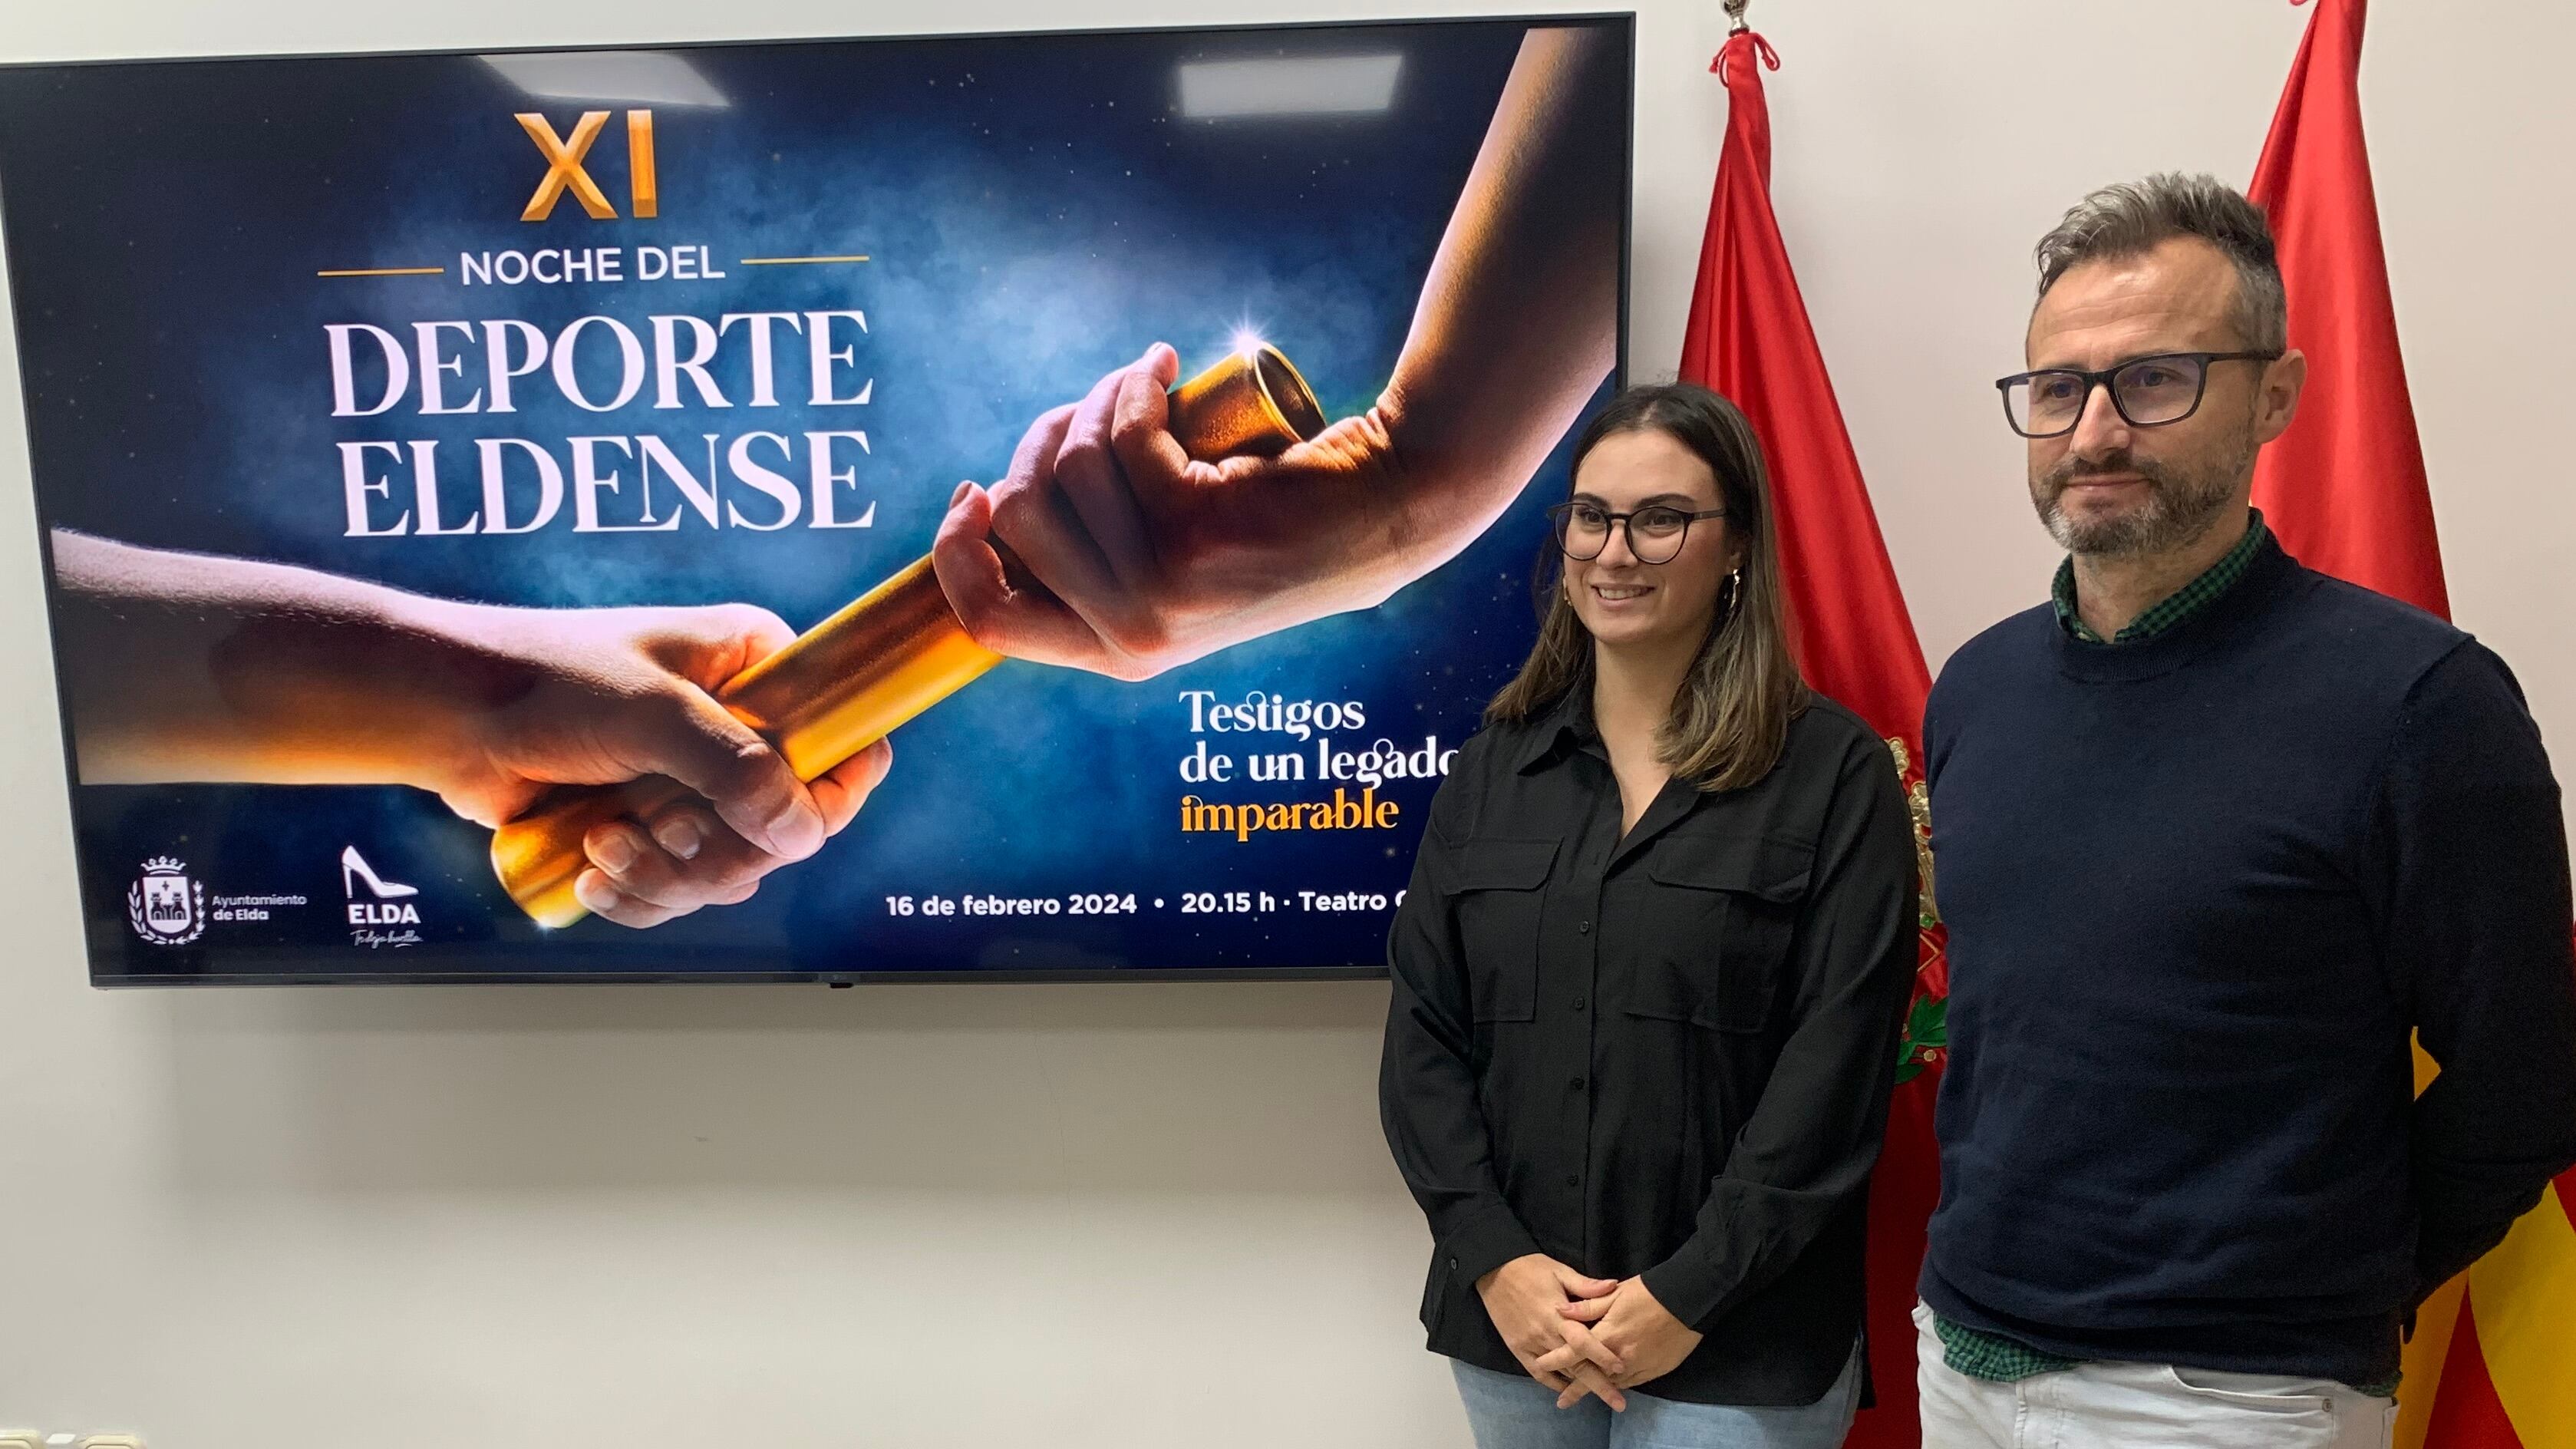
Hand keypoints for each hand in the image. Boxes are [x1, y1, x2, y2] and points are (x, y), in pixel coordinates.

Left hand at [423, 601, 895, 928]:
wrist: (446, 714)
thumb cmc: (542, 682)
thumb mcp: (651, 714)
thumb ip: (734, 768)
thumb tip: (802, 833)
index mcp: (755, 668)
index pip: (842, 736)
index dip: (828, 792)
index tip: (785, 825)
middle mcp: (738, 726)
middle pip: (790, 824)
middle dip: (719, 849)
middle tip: (661, 831)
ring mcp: (695, 780)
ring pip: (735, 867)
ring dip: (670, 875)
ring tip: (606, 845)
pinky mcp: (652, 825)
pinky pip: (682, 887)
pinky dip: (640, 894)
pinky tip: (593, 873)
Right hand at [932, 343, 1427, 680]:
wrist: (1387, 509)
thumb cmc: (1279, 529)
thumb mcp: (1176, 571)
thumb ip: (1100, 564)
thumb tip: (1002, 510)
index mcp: (1118, 655)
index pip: (988, 619)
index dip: (959, 548)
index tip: (974, 489)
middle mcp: (1134, 634)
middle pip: (1017, 522)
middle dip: (1037, 446)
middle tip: (1089, 408)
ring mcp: (1163, 587)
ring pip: (1067, 469)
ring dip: (1093, 401)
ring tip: (1141, 382)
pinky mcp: (1191, 526)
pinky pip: (1121, 435)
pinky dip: (1134, 386)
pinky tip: (1166, 369)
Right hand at [1475, 1254, 1627, 1408]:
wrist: (1494, 1270)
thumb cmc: (1530, 1268)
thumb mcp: (1560, 1271)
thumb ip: (1586, 1285)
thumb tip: (1614, 1286)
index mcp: (1557, 1315)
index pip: (1584, 1341)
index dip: (1603, 1356)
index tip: (1622, 1369)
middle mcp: (1544, 1334)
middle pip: (1575, 1365)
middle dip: (1599, 1385)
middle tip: (1619, 1403)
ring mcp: (1529, 1344)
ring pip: (1559, 1371)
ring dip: (1579, 1386)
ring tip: (1600, 1398)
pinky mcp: (1518, 1349)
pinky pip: (1538, 1373)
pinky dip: (1553, 1383)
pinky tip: (1567, 1388)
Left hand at [1541, 1276, 1702, 1404]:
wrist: (1687, 1301)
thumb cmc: (1649, 1293)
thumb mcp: (1615, 1293)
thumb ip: (1587, 1306)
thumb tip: (1560, 1310)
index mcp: (1607, 1335)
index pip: (1574, 1352)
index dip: (1555, 1360)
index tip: (1540, 1365)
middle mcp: (1620, 1357)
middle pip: (1591, 1376)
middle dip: (1575, 1389)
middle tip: (1561, 1402)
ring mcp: (1638, 1366)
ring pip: (1611, 1383)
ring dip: (1597, 1389)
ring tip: (1583, 1398)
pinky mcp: (1653, 1370)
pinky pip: (1630, 1382)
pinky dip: (1618, 1385)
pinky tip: (1612, 1388)